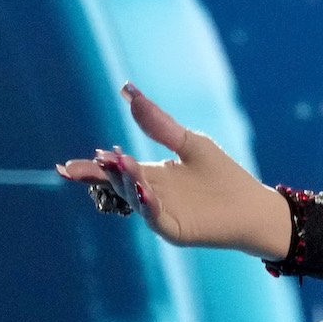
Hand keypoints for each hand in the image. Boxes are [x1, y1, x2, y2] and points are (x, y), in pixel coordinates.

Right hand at [56, 85, 293, 258]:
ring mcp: (162, 215)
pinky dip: (147, 206)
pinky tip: (142, 191)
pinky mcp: (177, 231)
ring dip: (126, 182)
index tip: (68, 165)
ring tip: (119, 162)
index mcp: (150, 176)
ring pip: (135, 199)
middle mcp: (150, 196)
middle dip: (104, 173)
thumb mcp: (188, 143)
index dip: (93, 167)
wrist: (254, 206)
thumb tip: (128, 90)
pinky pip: (157, 219)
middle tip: (91, 161)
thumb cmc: (223, 175)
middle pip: (119, 184)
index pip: (115, 170)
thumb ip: (158, 123)